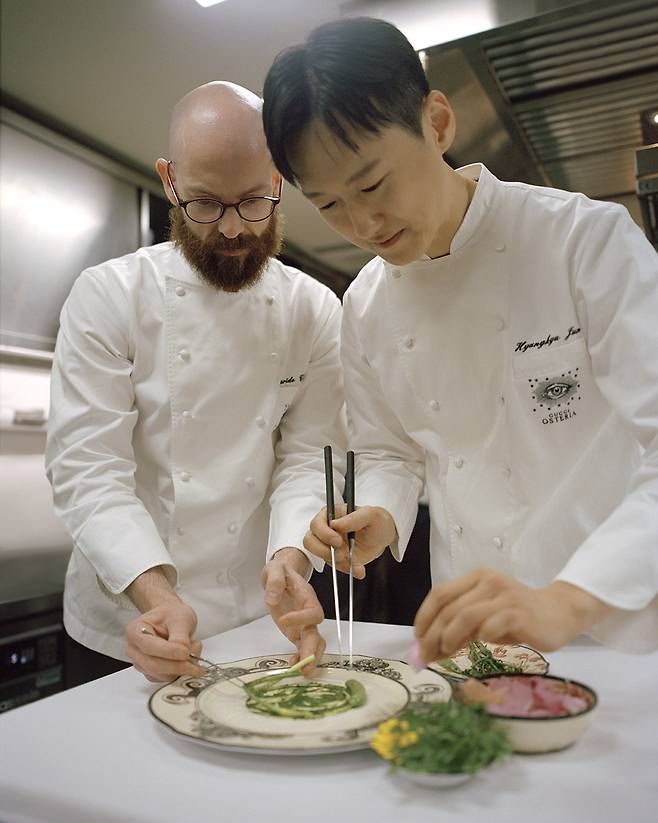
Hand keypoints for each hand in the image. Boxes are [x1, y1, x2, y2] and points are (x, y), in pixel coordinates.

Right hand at [125, 596, 202, 681]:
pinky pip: (166, 678)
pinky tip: (189, 658)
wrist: (172, 618)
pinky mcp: (151, 672)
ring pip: (161, 674)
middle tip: (197, 662)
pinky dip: (180, 672)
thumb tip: (183, 650)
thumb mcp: (180, 618)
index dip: (168, 652)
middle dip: (178, 665)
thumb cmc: (172, 614)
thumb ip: (180, 635)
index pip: (149, 646)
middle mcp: (134, 649)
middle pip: (153, 665)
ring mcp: (141, 662)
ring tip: (195, 649)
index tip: (186, 652)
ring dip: (182, 668)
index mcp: (135, 631)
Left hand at [261, 548, 325, 674]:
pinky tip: (292, 665)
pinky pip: (302, 647)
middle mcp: (308, 613)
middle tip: (305, 664)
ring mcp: (303, 624)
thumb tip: (273, 597)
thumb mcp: (275, 567)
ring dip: (310, 658)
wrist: (279, 575)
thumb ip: (275, 579)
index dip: (301, 618)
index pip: (312, 611)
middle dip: (313, 649)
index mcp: (307, 596)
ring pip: (314, 643)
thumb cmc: (280, 570)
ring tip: (303, 672)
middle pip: (317, 633)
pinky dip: (300, 658)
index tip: (282, 621)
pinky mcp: (295, 632)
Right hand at [303, 504, 396, 578]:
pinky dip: (346, 570)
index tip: (338, 541)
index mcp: (331, 514)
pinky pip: (334, 567)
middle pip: (310, 541)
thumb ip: (354, 518)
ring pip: (320, 556)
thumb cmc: (376, 520)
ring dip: (336, 562)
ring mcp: (328, 544)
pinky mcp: (335, 558)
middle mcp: (326, 529)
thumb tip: (335, 524)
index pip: (316, 524)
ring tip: (354, 563)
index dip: (324, 534)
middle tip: (343, 555)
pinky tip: (359, 569)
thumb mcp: (371, 515)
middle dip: (324, 550)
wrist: (383, 536)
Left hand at [414, 567, 612, 663]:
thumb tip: (430, 647)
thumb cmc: (516, 617)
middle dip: (432, 634)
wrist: (559, 613)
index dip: (424, 616)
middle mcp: (488, 581)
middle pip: (449, 607)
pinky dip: (478, 639)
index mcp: (476, 577)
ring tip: (446, 654)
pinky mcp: (518, 613)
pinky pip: (489, 627)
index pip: (440, 593)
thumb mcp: (486, 615)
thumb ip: (462, 624)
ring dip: (449, 638)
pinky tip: (479, 648)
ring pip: (464, 616)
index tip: (417, 638)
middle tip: (426, 656)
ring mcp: (503, 596)